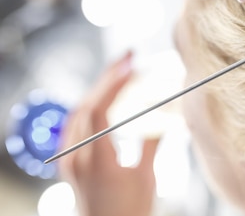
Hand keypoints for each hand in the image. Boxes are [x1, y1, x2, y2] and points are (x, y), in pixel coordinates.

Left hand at [58, 52, 160, 215]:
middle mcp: (76, 157)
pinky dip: (89, 106)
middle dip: (108, 77)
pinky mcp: (68, 163)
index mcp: (96, 160)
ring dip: (97, 89)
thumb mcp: (147, 176)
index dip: (114, 84)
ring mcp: (69, 160)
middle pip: (86, 106)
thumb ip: (152, 145)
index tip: (131, 65)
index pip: (99, 111)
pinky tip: (102, 99)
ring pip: (77, 113)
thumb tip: (163, 119)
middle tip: (128, 56)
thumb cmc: (131, 212)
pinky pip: (73, 125)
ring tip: (120, 72)